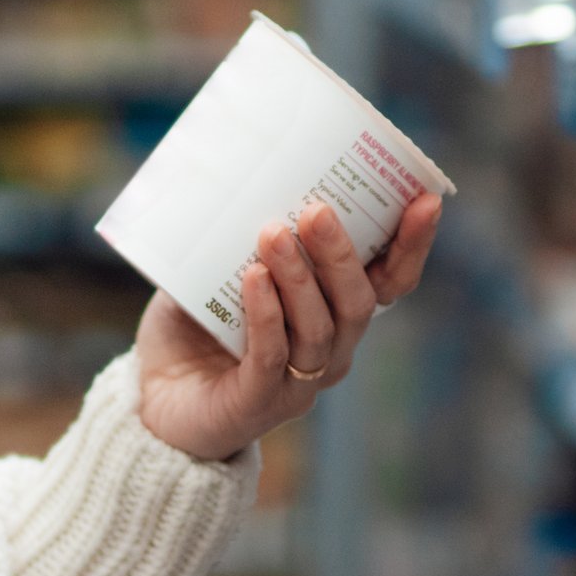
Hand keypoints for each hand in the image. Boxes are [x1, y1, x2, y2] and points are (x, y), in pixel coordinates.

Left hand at [134, 190, 444, 463]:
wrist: (152, 401)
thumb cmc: (195, 329)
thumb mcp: (218, 271)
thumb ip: (240, 233)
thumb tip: (243, 172)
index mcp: (335, 316)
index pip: (389, 282)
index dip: (411, 245)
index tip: (423, 199)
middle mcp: (330, 352)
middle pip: (358, 303)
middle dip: (342, 254)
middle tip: (317, 210)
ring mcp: (298, 383)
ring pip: (319, 328)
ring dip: (299, 278)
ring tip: (272, 234)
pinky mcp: (258, 403)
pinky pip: (272, 356)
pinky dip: (267, 314)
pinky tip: (253, 278)